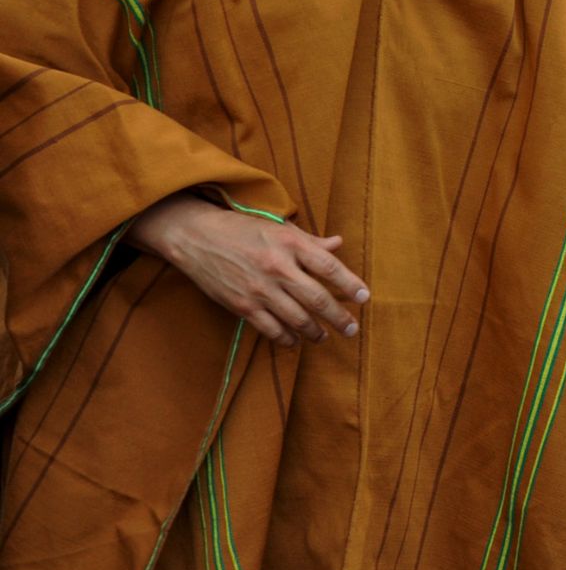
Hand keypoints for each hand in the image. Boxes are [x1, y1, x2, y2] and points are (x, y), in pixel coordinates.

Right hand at [128, 192, 368, 346]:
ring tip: (324, 337)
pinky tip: (295, 342)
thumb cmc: (242, 229)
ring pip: (297, 318)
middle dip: (339, 318)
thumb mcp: (279, 227)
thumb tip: (339, 244)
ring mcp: (259, 289)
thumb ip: (310, 241)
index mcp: (291, 244)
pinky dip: (286, 338)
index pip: (330, 267)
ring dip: (315, 332)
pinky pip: (270, 329)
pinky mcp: (241, 305)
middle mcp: (278, 267)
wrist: (196, 236)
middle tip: (352, 329)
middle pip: (317, 299)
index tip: (364, 298)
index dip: (350, 284)